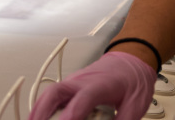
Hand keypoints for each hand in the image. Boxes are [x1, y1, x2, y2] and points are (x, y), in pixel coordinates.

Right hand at [28, 51, 155, 119]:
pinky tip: (39, 119)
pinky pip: (52, 97)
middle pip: (56, 92)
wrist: (131, 60)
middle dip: (42, 111)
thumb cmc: (133, 80)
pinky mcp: (70, 88)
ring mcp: (74, 83)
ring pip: (50, 94)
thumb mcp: (136, 105)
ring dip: (38, 111)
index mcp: (101, 84)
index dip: (73, 113)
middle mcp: (82, 82)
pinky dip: (42, 109)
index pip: (83, 98)